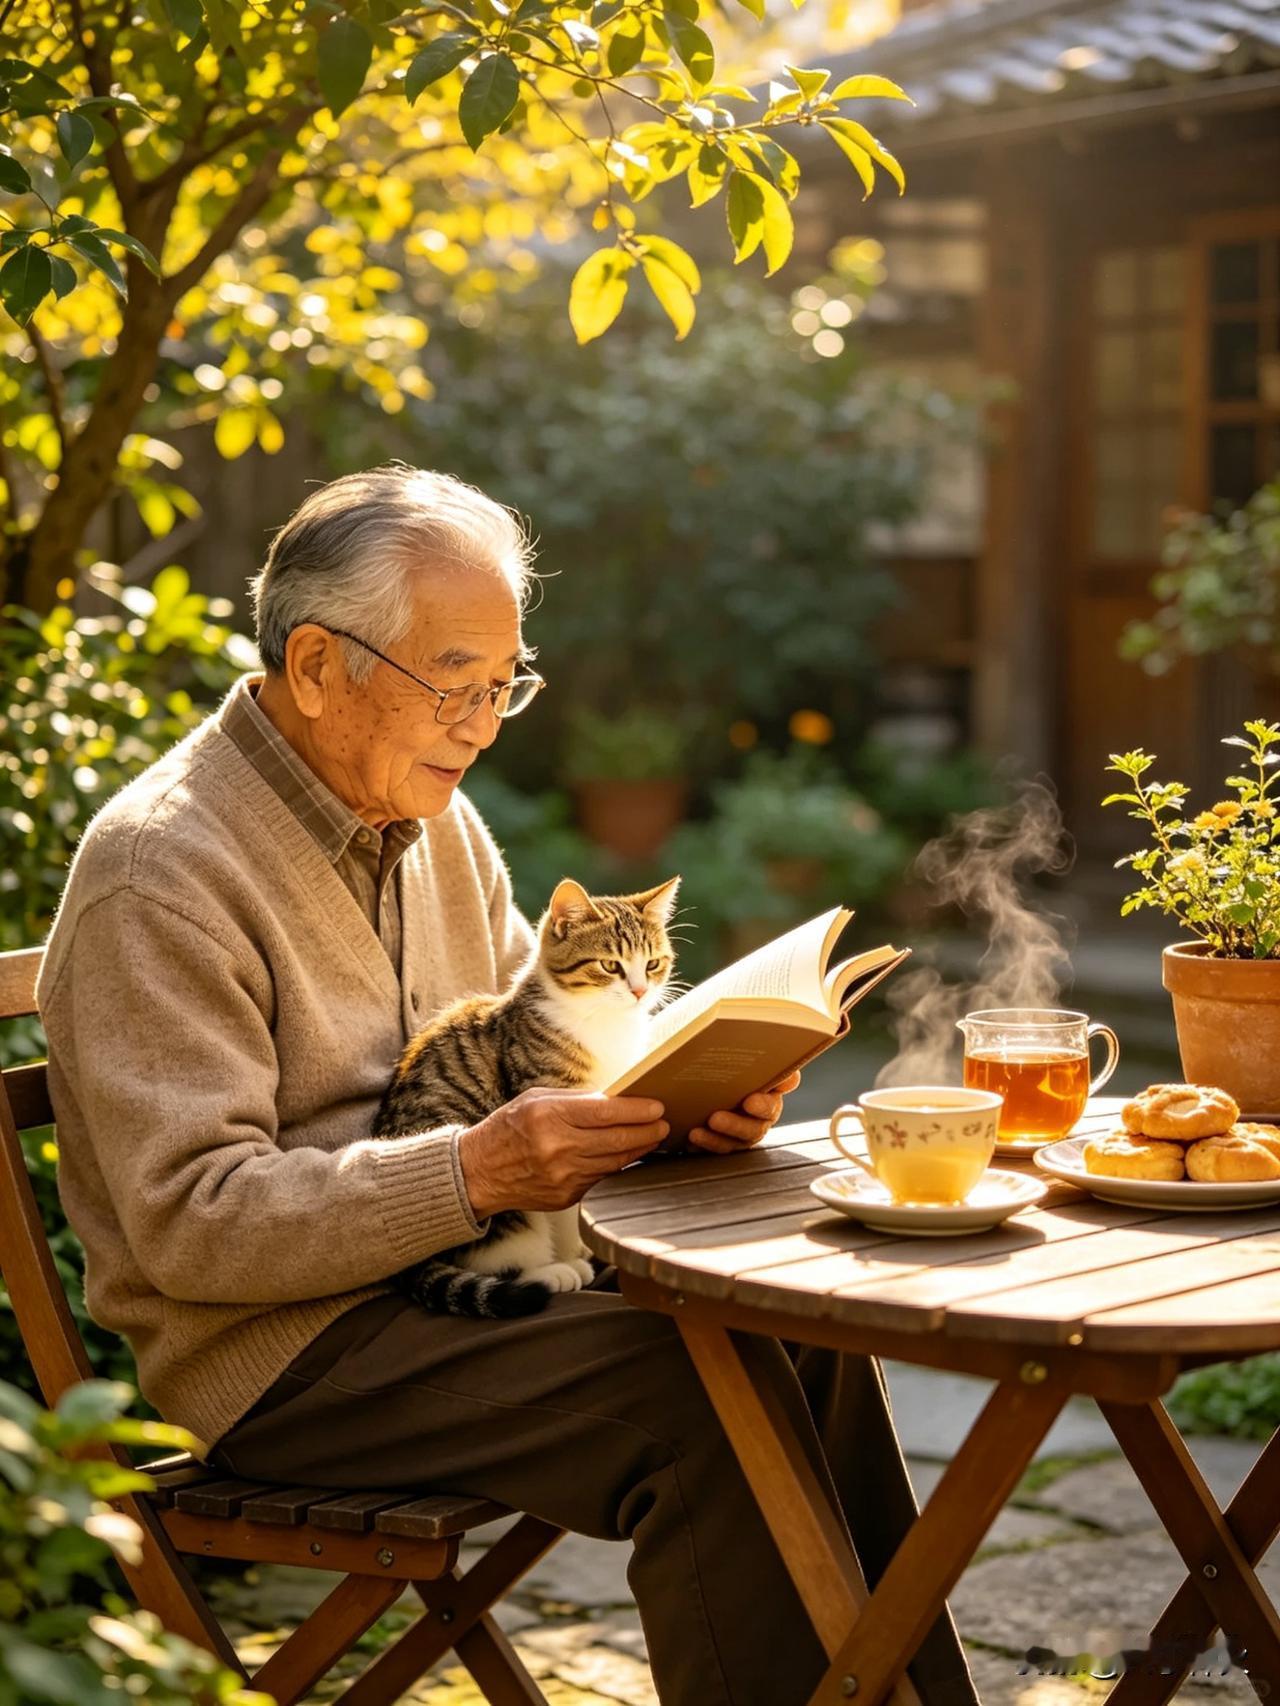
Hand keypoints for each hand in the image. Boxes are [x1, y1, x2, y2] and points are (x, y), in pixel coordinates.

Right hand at [458, 1087, 668, 1216]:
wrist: (480, 1172)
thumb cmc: (509, 1128)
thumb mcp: (536, 1100)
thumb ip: (576, 1100)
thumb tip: (616, 1099)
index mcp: (549, 1117)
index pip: (606, 1112)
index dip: (637, 1110)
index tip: (657, 1106)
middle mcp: (558, 1148)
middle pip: (617, 1139)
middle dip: (648, 1131)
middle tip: (665, 1123)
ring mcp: (563, 1176)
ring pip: (615, 1162)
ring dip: (639, 1149)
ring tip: (654, 1137)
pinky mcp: (567, 1196)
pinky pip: (603, 1178)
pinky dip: (619, 1166)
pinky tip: (630, 1155)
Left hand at [686, 1069, 802, 1154]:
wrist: (705, 1078)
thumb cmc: (729, 1064)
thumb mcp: (742, 1052)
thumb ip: (763, 1059)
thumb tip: (781, 1067)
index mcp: (770, 1093)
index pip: (774, 1099)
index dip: (764, 1103)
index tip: (750, 1101)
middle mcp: (760, 1116)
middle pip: (754, 1127)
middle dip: (735, 1124)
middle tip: (715, 1118)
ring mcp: (741, 1133)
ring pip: (734, 1142)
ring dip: (716, 1138)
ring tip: (696, 1131)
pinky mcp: (722, 1142)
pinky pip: (714, 1148)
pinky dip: (702, 1145)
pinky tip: (690, 1139)